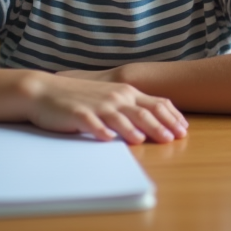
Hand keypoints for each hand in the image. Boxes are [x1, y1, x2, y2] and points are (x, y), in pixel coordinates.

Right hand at [26, 72, 187, 143]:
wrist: (46, 91)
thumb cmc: (82, 97)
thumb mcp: (111, 97)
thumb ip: (131, 106)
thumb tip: (153, 120)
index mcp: (127, 93)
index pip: (157, 103)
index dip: (172, 116)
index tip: (184, 129)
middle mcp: (116, 97)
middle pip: (143, 111)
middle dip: (160, 125)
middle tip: (173, 138)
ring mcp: (98, 105)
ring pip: (120, 117)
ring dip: (133, 129)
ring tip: (143, 139)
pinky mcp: (79, 113)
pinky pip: (92, 122)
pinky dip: (101, 130)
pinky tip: (107, 138)